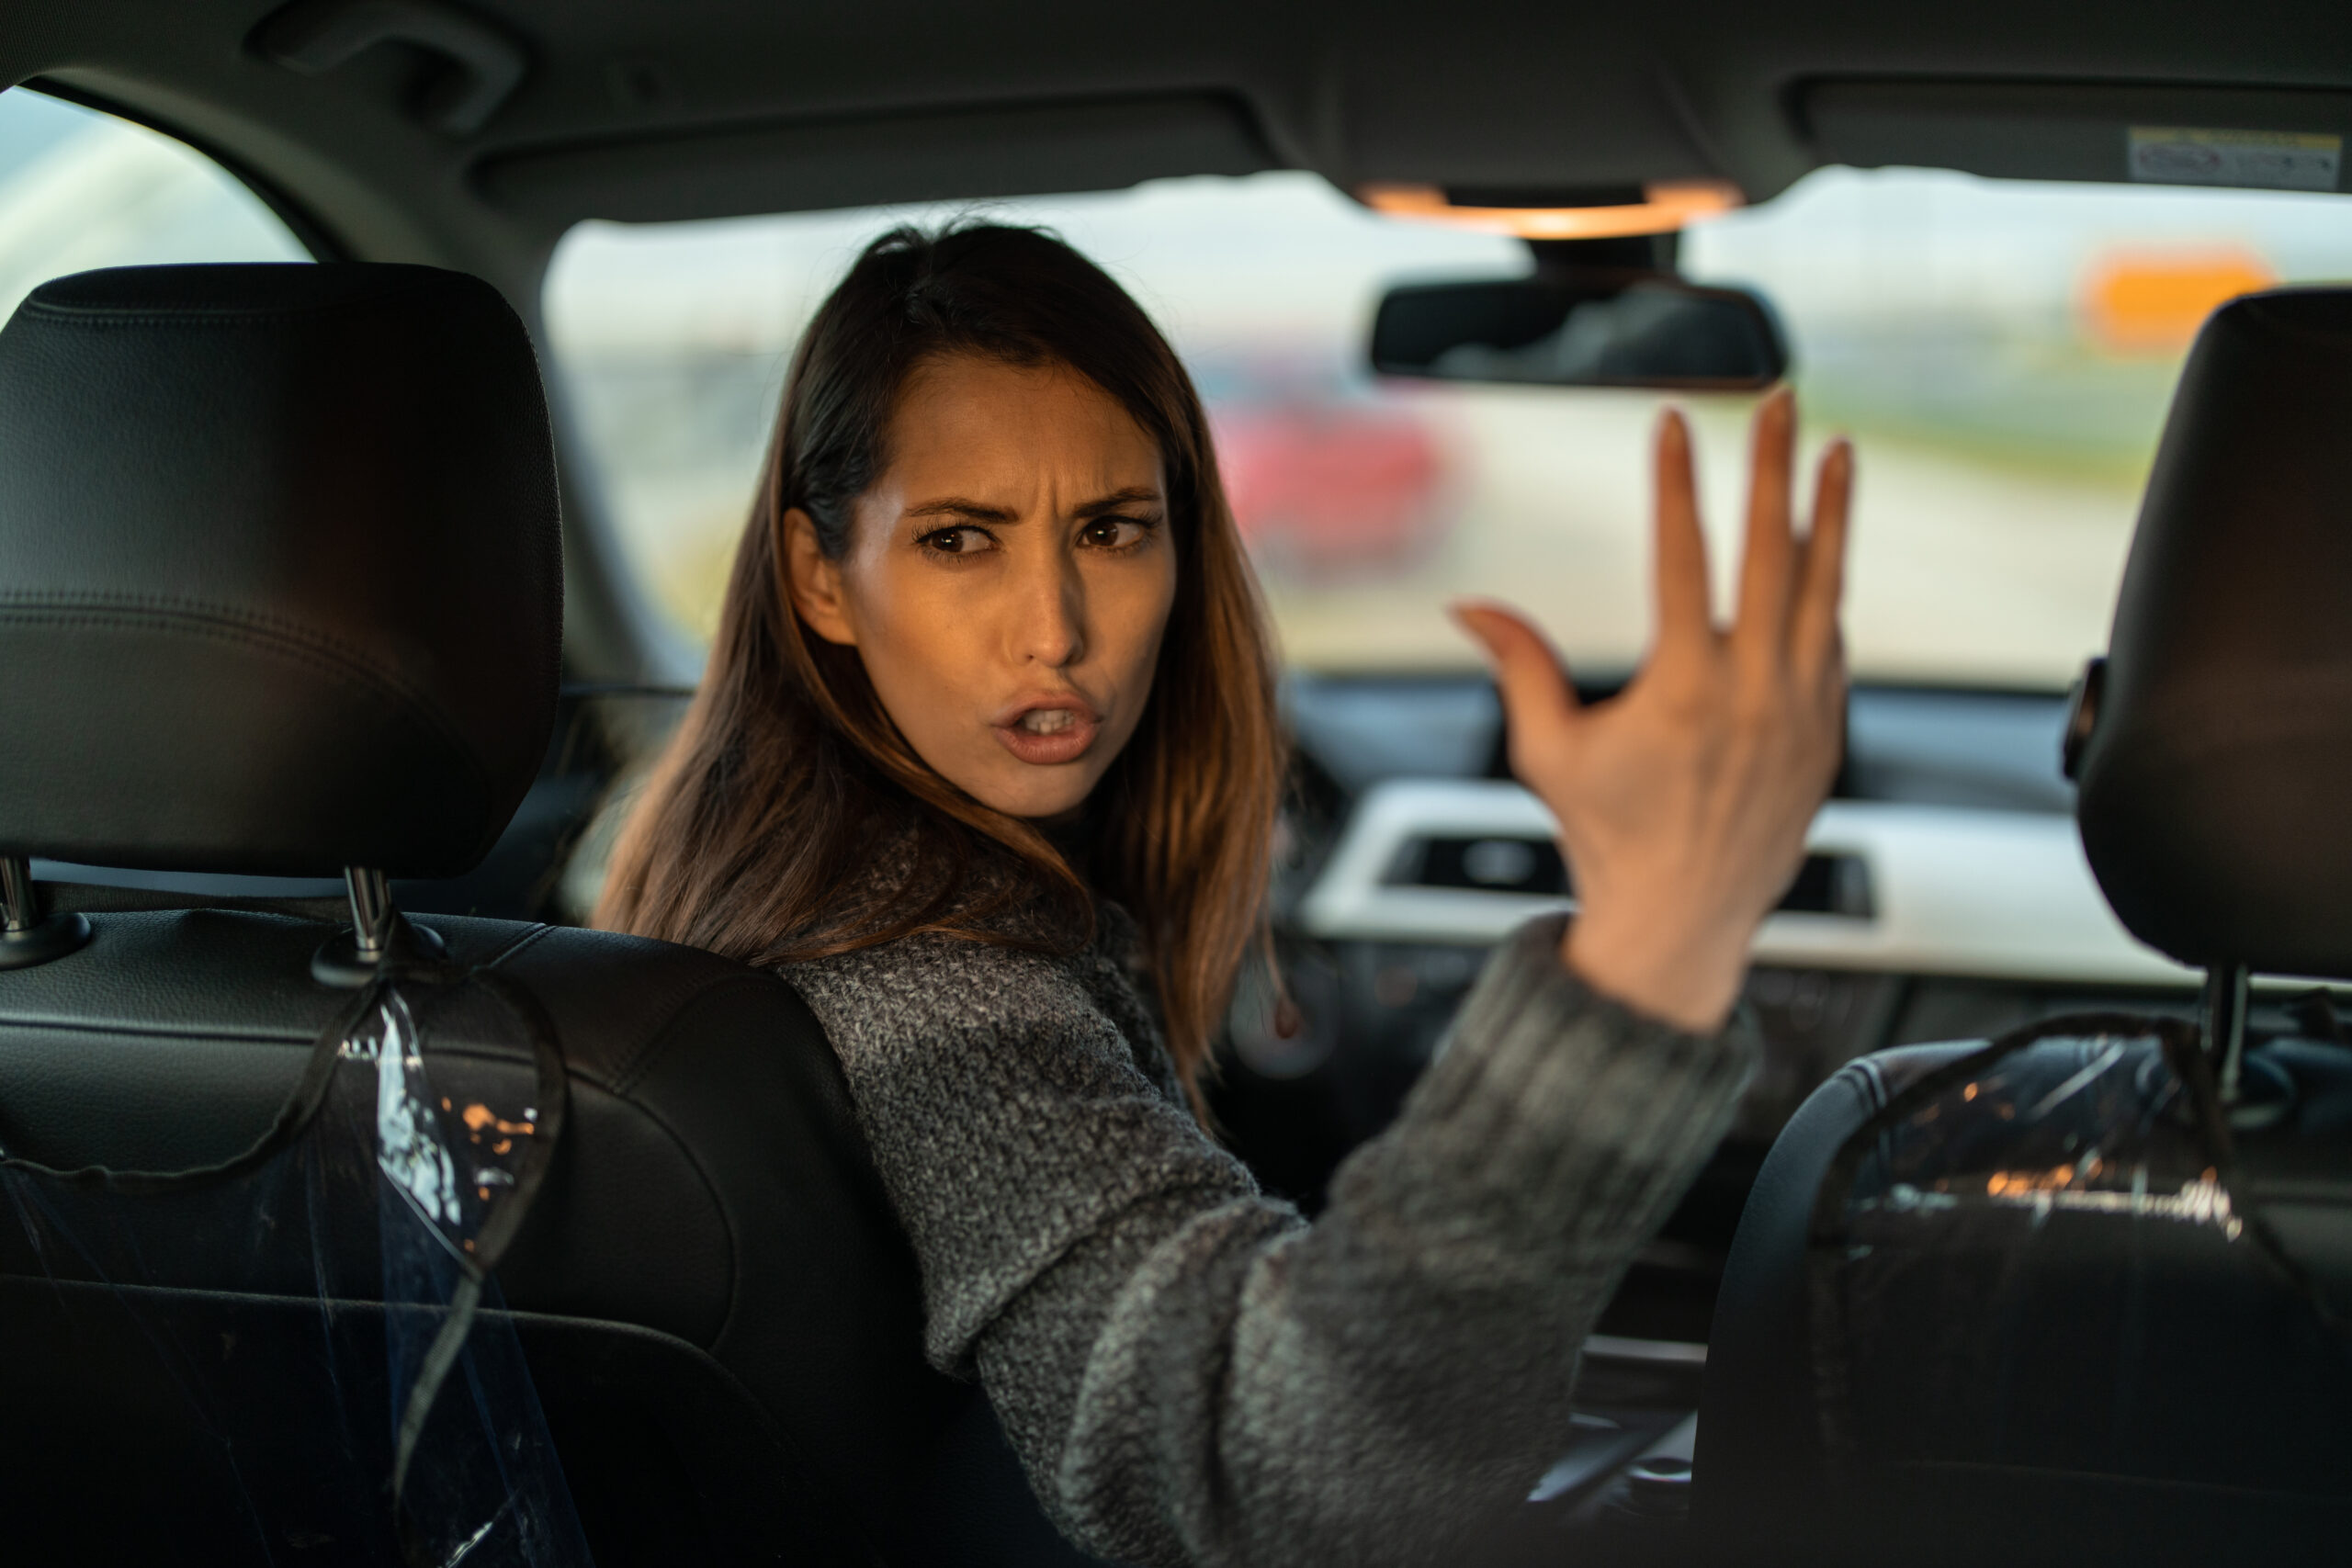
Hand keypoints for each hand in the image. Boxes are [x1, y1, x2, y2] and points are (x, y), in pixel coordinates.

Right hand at [1452, 388, 1851, 1032]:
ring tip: (1838, 449)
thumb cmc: (1606, 839)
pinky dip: (1825, 590)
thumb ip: (1518, 667)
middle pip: (1773, 553)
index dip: (1677, 484)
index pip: (1684, 558)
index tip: (1673, 424)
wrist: (1682, 923)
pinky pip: (1830, 642)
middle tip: (1781, 403)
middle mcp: (1755, 693)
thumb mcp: (1548, 752)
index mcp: (1685, 690)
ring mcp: (1803, 712)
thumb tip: (1468, 606)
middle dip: (1774, 469)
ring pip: (1823, 589)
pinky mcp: (1825, 734)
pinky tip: (1822, 551)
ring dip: (1829, 514)